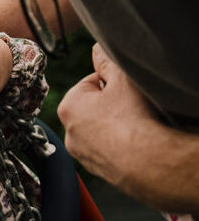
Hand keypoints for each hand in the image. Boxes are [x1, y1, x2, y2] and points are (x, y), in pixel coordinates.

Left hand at [57, 43, 156, 187]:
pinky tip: (135, 144)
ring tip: (135, 127)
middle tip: (132, 108)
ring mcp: (83, 155)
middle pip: (95, 108)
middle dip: (112, 105)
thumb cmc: (135, 118)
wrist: (152, 164)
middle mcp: (68, 132)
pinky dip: (121, 146)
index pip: (92, 83)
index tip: (126, 92)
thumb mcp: (122, 78)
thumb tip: (97, 49)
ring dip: (116, 126)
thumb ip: (107, 60)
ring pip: (101, 130)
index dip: (113, 84)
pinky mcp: (99, 172)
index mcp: (68, 106)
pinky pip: (110, 150)